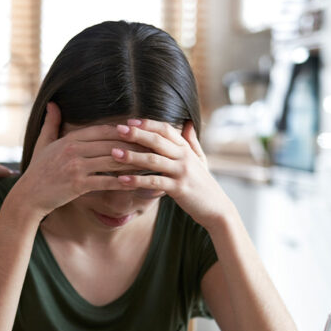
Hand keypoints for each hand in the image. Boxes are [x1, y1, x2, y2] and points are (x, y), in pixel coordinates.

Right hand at [9, 102, 140, 218]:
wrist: (28, 196)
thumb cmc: (37, 170)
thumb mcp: (43, 143)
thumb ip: (51, 123)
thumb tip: (53, 104)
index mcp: (69, 139)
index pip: (102, 131)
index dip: (123, 131)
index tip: (139, 131)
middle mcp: (73, 150)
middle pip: (111, 144)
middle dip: (134, 145)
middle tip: (153, 145)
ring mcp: (76, 167)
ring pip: (111, 161)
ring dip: (132, 162)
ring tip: (150, 162)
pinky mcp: (78, 185)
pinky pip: (105, 181)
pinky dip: (122, 182)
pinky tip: (136, 182)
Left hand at [112, 119, 234, 229]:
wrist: (217, 209)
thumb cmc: (204, 185)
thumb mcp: (200, 160)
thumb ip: (191, 142)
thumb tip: (188, 123)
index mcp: (186, 149)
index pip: (166, 130)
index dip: (148, 124)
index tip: (130, 121)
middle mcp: (184, 157)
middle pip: (158, 141)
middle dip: (137, 134)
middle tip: (117, 130)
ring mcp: (182, 172)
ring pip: (154, 160)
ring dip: (132, 156)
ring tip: (114, 153)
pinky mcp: (178, 189)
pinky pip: (154, 182)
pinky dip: (137, 180)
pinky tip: (121, 180)